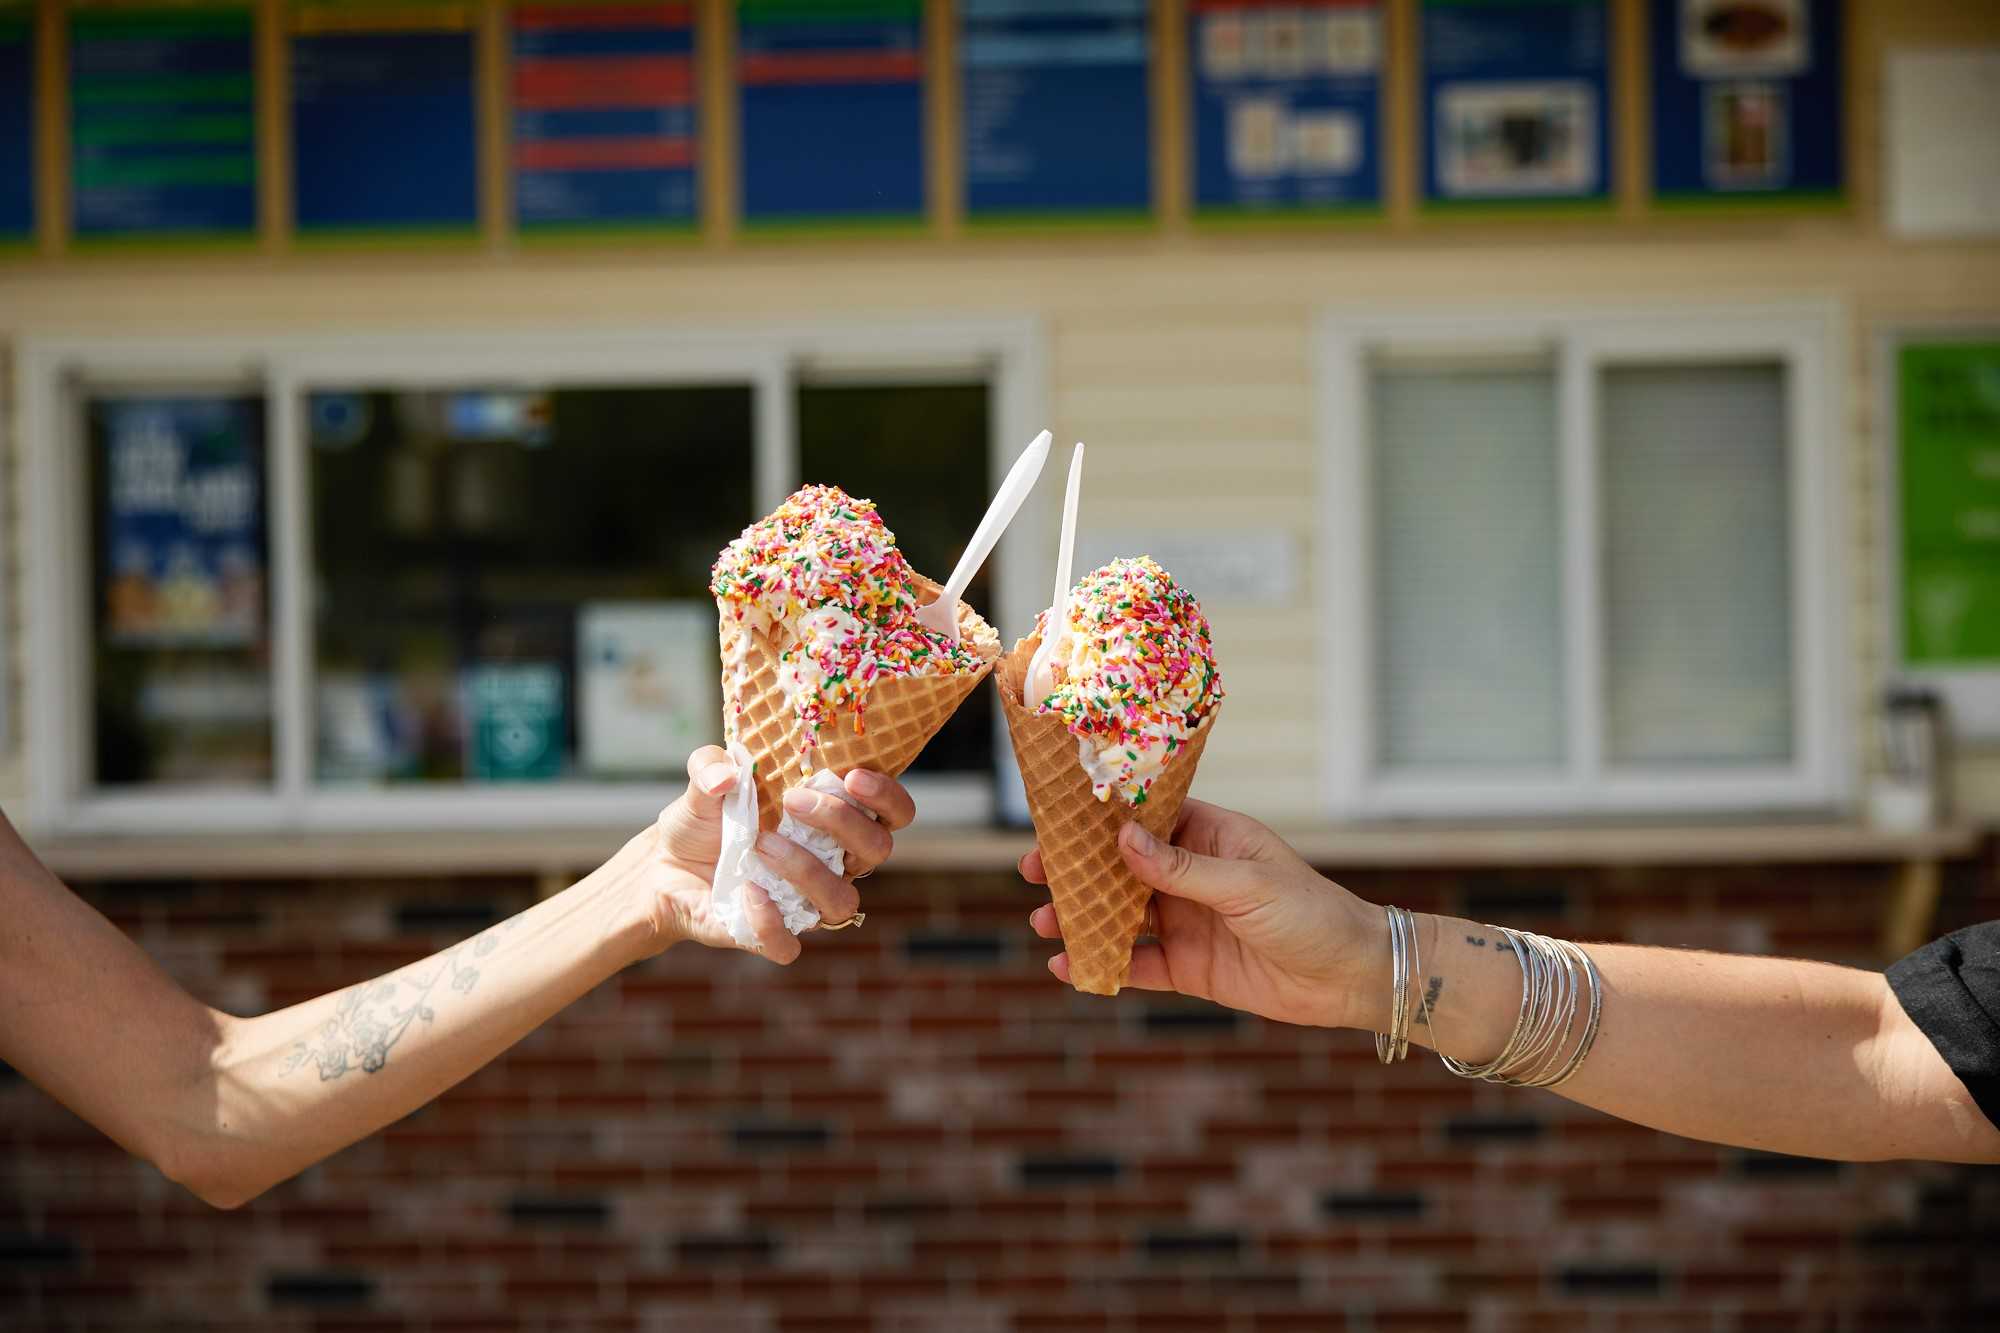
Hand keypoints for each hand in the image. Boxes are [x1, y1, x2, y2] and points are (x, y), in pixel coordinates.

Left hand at [644, 745, 915, 963]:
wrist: (664, 866)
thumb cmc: (705, 818)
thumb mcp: (705, 779)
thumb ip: (711, 764)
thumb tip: (727, 775)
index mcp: (834, 823)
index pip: (892, 815)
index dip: (887, 798)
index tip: (852, 777)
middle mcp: (833, 864)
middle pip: (877, 850)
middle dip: (843, 821)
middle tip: (794, 801)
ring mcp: (805, 904)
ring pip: (842, 902)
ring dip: (807, 869)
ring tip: (762, 843)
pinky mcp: (770, 936)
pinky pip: (788, 945)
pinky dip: (770, 921)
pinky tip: (748, 890)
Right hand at [1023, 799, 1384, 1028]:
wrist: (1350, 978)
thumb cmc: (1311, 912)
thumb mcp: (1246, 884)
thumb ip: (1182, 868)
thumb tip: (1123, 839)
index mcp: (1209, 836)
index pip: (1145, 819)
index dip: (1100, 820)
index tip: (1057, 821)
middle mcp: (1191, 876)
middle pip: (1122, 868)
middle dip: (1078, 872)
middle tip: (1034, 873)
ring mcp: (1187, 922)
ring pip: (1121, 916)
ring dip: (1083, 919)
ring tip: (1045, 924)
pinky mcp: (1188, 968)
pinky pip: (1136, 965)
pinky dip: (1102, 966)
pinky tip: (1070, 967)